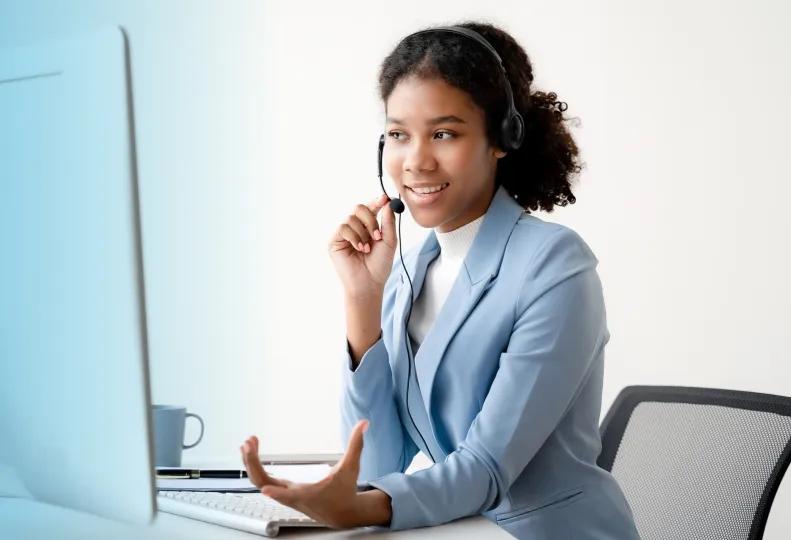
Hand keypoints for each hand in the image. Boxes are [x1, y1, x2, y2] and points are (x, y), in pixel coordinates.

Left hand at [239, 420, 391, 528]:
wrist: (341, 513)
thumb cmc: (345, 491)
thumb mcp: (352, 467)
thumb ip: (356, 444)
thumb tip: (364, 423)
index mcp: (308, 494)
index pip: (290, 496)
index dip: (278, 493)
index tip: (265, 489)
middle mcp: (292, 496)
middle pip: (264, 483)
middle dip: (253, 464)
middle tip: (249, 443)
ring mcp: (284, 494)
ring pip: (259, 481)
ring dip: (251, 463)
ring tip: (248, 442)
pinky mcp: (282, 491)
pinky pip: (262, 479)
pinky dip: (256, 465)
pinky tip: (252, 451)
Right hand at [328, 194, 396, 298]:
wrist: (369, 283)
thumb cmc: (379, 265)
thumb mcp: (389, 241)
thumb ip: (388, 222)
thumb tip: (388, 203)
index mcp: (368, 226)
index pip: (371, 208)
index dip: (377, 201)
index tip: (385, 198)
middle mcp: (355, 228)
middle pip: (359, 208)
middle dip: (370, 219)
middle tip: (377, 235)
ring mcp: (344, 234)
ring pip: (351, 218)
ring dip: (363, 233)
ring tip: (367, 248)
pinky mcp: (334, 241)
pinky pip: (343, 227)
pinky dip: (354, 237)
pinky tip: (359, 249)